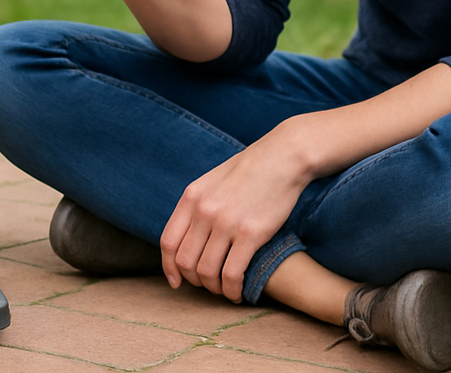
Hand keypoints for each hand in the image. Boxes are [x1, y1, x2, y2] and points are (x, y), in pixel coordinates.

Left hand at [160, 125, 312, 301]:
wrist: (282, 158)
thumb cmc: (250, 171)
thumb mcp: (212, 181)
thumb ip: (198, 205)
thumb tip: (188, 235)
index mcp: (191, 197)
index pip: (168, 241)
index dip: (169, 267)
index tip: (176, 281)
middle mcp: (204, 210)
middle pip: (185, 261)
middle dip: (194, 281)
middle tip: (208, 285)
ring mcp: (225, 222)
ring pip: (206, 271)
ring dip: (214, 288)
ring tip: (225, 290)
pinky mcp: (250, 233)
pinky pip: (232, 274)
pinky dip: (232, 290)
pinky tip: (239, 293)